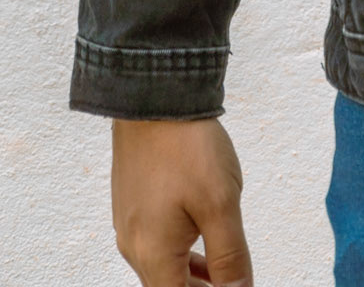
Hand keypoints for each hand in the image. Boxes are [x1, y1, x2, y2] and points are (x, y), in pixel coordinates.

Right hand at [111, 117, 251, 285]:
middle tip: (233, 280)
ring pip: (161, 269)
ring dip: (191, 278)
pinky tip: (201, 246)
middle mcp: (134, 247)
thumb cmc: (185, 145)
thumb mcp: (221, 204)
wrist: (155, 95)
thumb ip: (230, 257)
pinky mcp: (132, 205)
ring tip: (223, 275)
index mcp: (153, 255)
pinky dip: (180, 255)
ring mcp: (130, 225)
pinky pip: (155, 245)